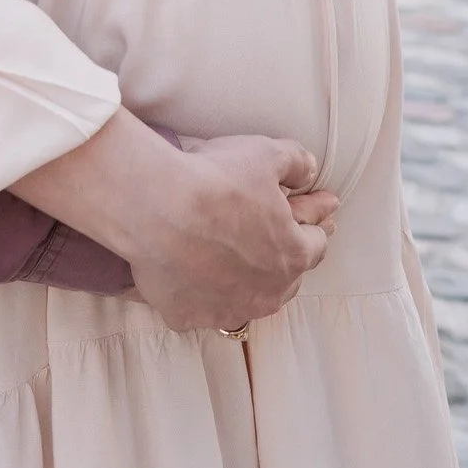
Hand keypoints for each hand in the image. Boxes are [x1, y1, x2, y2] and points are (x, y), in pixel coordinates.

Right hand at [13, 112, 335, 334]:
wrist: (150, 203)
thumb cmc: (209, 172)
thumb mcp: (262, 151)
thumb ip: (294, 160)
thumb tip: (311, 167)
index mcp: (292, 251)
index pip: (317, 242)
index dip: (313, 220)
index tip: (308, 208)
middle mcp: (265, 290)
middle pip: (285, 277)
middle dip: (281, 252)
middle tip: (265, 232)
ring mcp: (224, 308)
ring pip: (246, 299)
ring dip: (244, 279)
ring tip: (228, 257)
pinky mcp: (183, 315)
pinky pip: (199, 308)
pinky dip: (200, 293)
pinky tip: (190, 274)